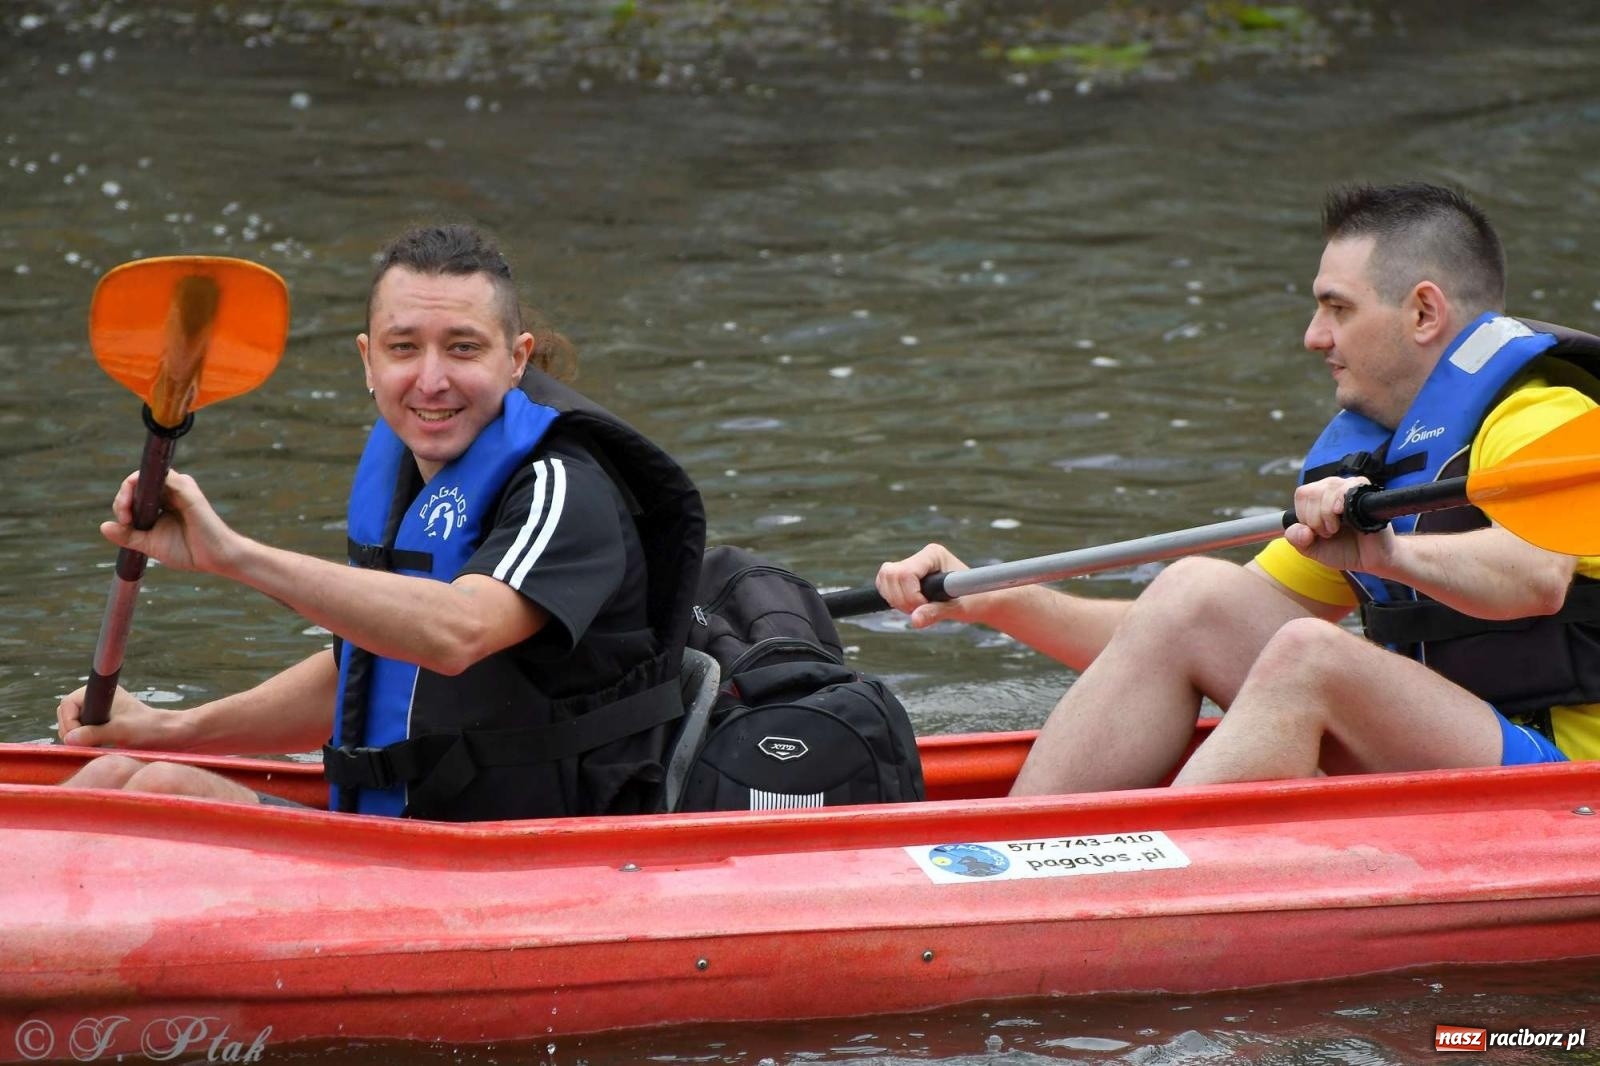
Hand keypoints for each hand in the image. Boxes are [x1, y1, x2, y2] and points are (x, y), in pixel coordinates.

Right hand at [57, 684, 184, 749]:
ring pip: (72, 727)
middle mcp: (97, 699)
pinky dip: (84, 743)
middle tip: (86, 746)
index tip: (77, 738)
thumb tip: (69, 738)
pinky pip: (81, 735)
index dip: (68, 722)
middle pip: (66, 716)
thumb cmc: (149, 729)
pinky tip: (98, 749)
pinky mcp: (102, 725)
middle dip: (71, 732)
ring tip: (95, 747)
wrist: (170, 734)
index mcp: (100, 692)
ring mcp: (99, 712)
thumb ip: (95, 733)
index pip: (67, 704)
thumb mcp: (121, 731)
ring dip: (78, 740)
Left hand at [103, 469, 239, 573]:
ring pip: (146, 476)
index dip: (122, 503)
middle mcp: (171, 491)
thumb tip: (103, 526)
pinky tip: (135, 505)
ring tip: (126, 513)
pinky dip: (142, 485)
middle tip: (124, 518)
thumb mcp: (149, 544)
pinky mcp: (187, 489)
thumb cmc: (188, 551)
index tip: (124, 524)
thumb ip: (128, 536)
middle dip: (123, 497)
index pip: (135, 492)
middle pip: (138, 482)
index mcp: (164, 502)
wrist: (215, 558)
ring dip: (129, 491)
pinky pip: (162, 475)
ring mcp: (179, 488)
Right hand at [876, 543, 995, 628]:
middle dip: (902, 599)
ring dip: (897, 600)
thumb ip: (935, 613)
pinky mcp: (904, 575)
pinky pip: (884, 584)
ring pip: (884, 578)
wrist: (980, 599)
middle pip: (890, 574)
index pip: (906, 572)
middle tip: (921, 611)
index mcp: (933, 555)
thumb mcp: (957, 609)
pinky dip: (893, 598)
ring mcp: (911, 564)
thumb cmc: (974, 600)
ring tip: (918, 609)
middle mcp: (921, 556)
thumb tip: (914, 621)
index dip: (911, 595)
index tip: (925, 607)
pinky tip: (911, 606)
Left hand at [1284, 475, 1395, 573]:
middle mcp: (1334, 489)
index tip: (1315, 532)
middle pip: (1312, 492)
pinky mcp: (1368, 493)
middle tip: (1328, 533)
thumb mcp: (1312, 548)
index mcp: (1319, 497)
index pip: (1302, 494)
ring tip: (1336, 529)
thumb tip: (1301, 529)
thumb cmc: (1344, 550)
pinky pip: (1350, 487)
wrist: (1371, 559)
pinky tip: (1341, 514)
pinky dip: (1340, 501)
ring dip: (1326, 514)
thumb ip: (1297, 539)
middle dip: (1314, 519)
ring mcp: (1351, 489)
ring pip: (1328, 488)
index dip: (1303, 515)